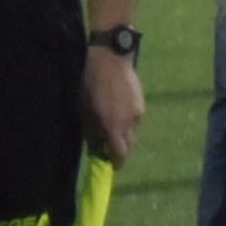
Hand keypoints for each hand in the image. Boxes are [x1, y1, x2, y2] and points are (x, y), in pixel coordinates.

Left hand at [83, 46, 146, 162]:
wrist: (110, 60)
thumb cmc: (91, 86)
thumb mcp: (84, 111)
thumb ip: (92, 132)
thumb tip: (96, 146)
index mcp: (114, 127)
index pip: (121, 154)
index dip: (116, 163)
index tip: (110, 165)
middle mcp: (131, 123)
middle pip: (129, 145)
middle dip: (120, 149)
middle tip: (108, 147)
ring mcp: (139, 113)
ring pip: (132, 131)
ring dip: (123, 133)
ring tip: (110, 123)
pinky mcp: (142, 103)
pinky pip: (135, 119)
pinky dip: (127, 120)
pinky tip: (117, 110)